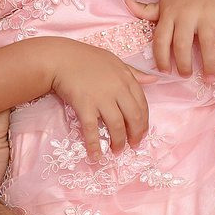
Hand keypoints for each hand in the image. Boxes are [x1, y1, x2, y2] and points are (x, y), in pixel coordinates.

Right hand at [45, 38, 153, 159]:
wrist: (61, 58)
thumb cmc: (87, 59)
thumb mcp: (115, 61)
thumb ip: (135, 73)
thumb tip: (154, 80)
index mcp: (126, 79)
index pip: (142, 104)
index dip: (144, 122)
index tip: (142, 133)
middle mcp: (117, 89)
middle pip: (133, 117)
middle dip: (136, 135)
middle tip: (133, 145)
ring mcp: (101, 98)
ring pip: (117, 126)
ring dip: (119, 142)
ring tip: (117, 151)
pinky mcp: (85, 105)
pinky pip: (92, 129)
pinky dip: (94, 145)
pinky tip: (96, 155)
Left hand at [128, 0, 214, 79]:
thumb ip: (146, 9)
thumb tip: (126, 2)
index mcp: (169, 13)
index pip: (161, 40)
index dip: (161, 58)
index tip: (164, 71)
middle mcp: (186, 14)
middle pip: (182, 45)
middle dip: (184, 65)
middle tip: (186, 76)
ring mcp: (206, 13)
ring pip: (207, 43)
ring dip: (209, 64)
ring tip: (210, 78)